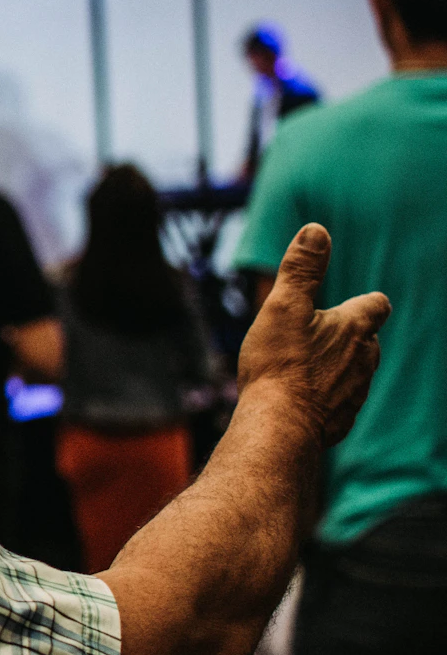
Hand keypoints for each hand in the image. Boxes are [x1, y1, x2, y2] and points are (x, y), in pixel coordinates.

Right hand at [238, 224, 390, 445]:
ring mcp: (356, 392)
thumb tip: (316, 230)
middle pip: (367, 341)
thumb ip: (301, 268)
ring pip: (355, 372)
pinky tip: (302, 399)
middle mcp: (364, 360)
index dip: (365, 303)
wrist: (280, 424)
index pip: (376, 306)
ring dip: (337, 366)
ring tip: (307, 368)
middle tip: (317, 336)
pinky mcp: (342, 419)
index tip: (352, 304)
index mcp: (354, 328)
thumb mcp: (284, 306)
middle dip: (348, 336)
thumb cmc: (280, 363)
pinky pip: (340, 402)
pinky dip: (326, 397)